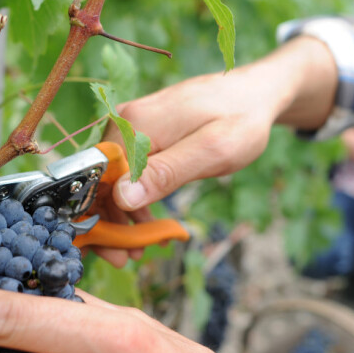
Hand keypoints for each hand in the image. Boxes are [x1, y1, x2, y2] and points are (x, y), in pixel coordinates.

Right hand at [94, 37, 338, 265]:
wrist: (256, 93)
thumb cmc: (241, 121)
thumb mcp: (211, 151)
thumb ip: (167, 172)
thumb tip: (123, 196)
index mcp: (135, 124)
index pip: (98, 178)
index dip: (99, 218)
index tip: (116, 251)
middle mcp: (125, 121)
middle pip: (100, 179)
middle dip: (107, 222)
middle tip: (125, 259)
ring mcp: (132, 126)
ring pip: (112, 177)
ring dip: (120, 215)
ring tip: (140, 246)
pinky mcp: (143, 132)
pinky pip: (128, 170)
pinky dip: (134, 198)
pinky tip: (147, 221)